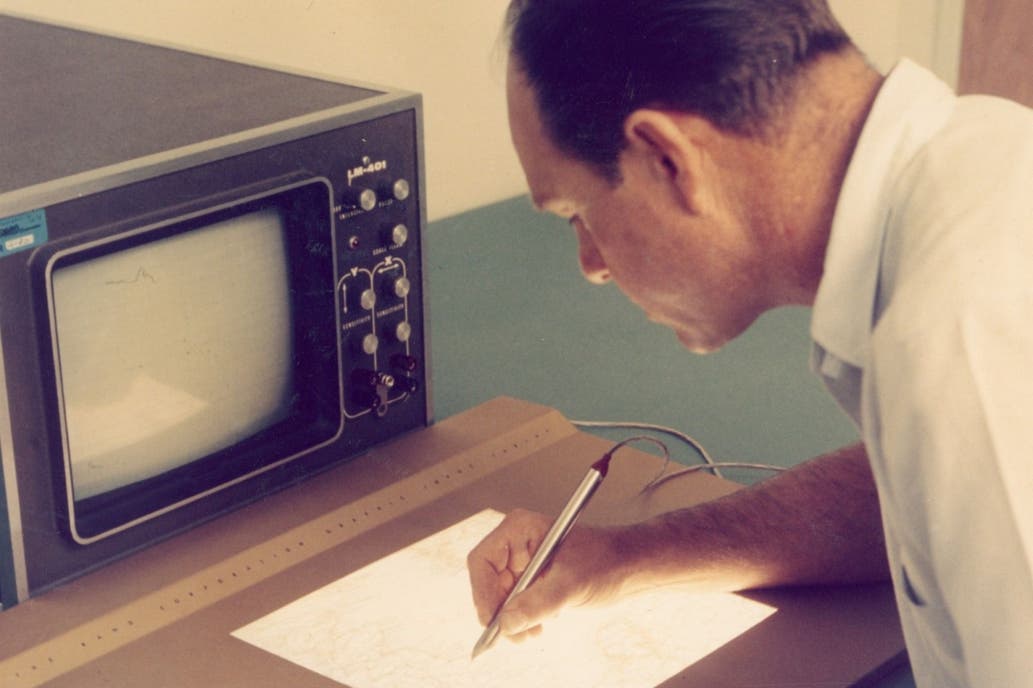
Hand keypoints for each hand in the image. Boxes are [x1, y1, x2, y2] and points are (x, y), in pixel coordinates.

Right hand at [466, 508, 623, 641]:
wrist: (630, 566)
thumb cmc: (607, 560)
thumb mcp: (571, 584)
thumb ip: (538, 603)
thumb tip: (507, 622)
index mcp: (521, 529)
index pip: (483, 561)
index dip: (482, 592)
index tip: (492, 620)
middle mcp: (517, 543)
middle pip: (488, 581)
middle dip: (499, 611)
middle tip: (512, 634)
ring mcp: (523, 561)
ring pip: (499, 596)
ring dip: (511, 619)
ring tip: (530, 634)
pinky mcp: (532, 578)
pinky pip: (514, 602)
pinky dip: (521, 618)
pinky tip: (537, 626)